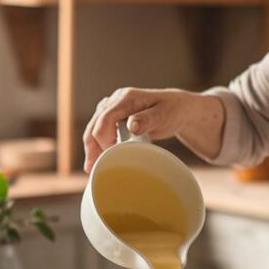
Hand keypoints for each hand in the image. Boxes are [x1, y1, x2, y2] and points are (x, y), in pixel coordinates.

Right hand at [83, 87, 197, 172]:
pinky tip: (96, 161)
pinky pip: (100, 131)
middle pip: (95, 125)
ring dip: (92, 149)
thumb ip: (148, 119)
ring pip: (94, 129)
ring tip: (91, 170)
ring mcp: (113, 109)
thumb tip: (132, 126)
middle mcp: (115, 101)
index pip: (105, 118)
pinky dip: (97, 146)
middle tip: (93, 170)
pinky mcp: (114, 117)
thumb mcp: (164, 115)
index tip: (112, 155)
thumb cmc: (173, 110)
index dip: (104, 138)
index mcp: (126, 98)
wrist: (177, 108)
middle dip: (92, 148)